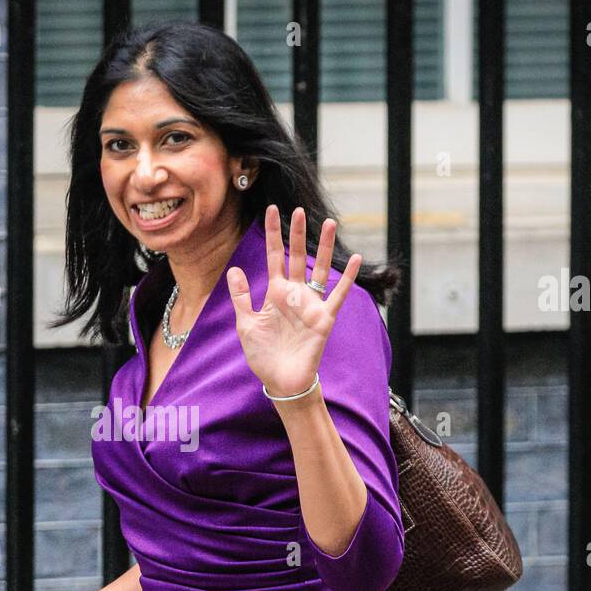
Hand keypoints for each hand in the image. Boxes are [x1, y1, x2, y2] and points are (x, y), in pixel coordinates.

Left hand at [227, 204, 361, 398]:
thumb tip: (234, 269)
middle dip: (297, 234)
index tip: (271, 210)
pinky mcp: (324, 318)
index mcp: (275, 293)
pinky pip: (339, 295)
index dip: (272, 234)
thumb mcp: (246, 324)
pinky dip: (347, 277)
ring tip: (329, 223)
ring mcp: (311, 304)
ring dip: (325, 247)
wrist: (280, 381)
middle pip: (298, 257)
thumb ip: (241, 297)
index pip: (274, 256)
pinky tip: (355, 258)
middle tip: (298, 210)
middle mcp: (295, 294)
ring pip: (320, 269)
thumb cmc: (263, 355)